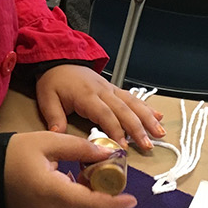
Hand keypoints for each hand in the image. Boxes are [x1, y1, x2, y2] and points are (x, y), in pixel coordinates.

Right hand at [3, 131, 137, 207]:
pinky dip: (76, 205)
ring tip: (85, 176)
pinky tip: (70, 185)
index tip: (131, 199)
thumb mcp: (47, 141)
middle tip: (106, 174)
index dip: (113, 202)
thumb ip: (79, 148)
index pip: (90, 203)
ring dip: (90, 202)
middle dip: (102, 197)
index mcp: (51, 191)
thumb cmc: (12, 154)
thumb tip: (106, 154)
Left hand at [35, 65, 163, 150]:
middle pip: (124, 110)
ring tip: (160, 133)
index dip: (115, 131)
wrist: (59, 60)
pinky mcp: (114, 88)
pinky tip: (158, 116)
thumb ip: (54, 117)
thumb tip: (58, 135)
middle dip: (138, 129)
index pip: (105, 114)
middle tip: (148, 145)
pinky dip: (146, 107)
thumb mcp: (47, 98)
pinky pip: (132, 98)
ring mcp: (110, 89)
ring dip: (148, 118)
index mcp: (87, 95)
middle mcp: (103, 91)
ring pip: (133, 103)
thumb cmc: (54, 81)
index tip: (122, 147)